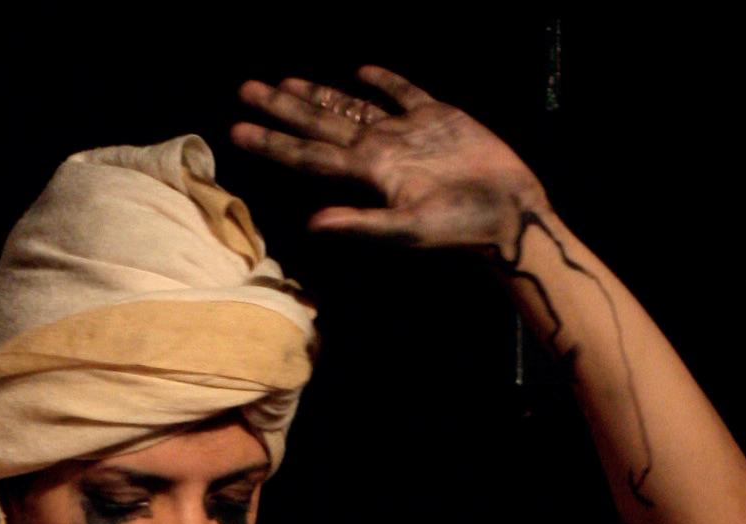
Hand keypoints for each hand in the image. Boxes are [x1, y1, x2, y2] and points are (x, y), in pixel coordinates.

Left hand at [232, 66, 543, 246]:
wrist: (509, 212)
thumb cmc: (459, 229)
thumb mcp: (406, 230)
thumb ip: (359, 224)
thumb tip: (313, 224)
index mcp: (368, 173)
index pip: (308, 154)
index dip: (272, 143)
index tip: (236, 129)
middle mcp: (379, 150)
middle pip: (318, 123)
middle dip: (281, 109)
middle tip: (245, 91)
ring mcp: (405, 133)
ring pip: (350, 107)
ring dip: (318, 95)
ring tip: (284, 83)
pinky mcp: (437, 118)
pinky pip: (402, 93)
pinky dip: (382, 81)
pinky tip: (361, 71)